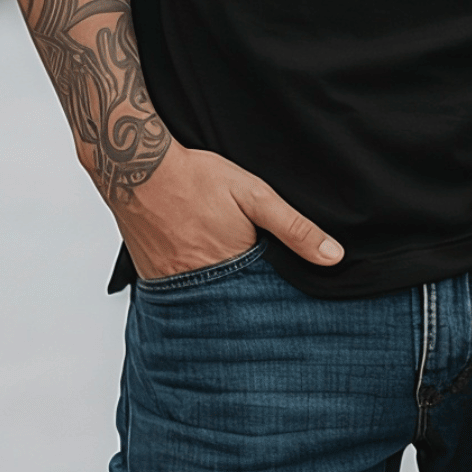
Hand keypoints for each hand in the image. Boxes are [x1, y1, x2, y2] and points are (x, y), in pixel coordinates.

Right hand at [112, 143, 343, 280]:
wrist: (138, 168)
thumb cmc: (198, 178)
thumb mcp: (257, 196)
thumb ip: (295, 228)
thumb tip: (333, 257)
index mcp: (231, 271)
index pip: (262, 300)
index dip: (274, 295)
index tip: (284, 294)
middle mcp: (198, 287)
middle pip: (232, 303)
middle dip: (246, 298)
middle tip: (253, 281)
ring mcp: (171, 285)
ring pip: (205, 298)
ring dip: (218, 291)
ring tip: (226, 271)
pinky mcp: (152, 278)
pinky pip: (179, 292)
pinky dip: (192, 284)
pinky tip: (199, 264)